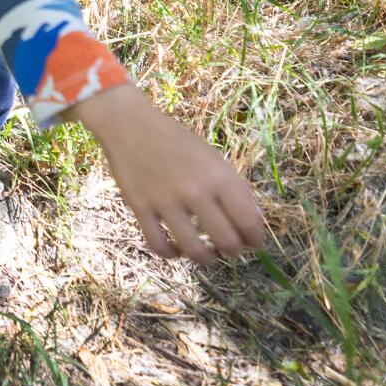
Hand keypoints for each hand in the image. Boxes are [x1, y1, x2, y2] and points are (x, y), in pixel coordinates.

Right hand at [73, 84, 266, 264]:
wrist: (130, 125)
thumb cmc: (177, 140)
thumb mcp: (213, 157)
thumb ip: (233, 188)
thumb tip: (253, 222)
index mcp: (219, 176)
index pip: (248, 221)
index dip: (255, 239)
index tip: (253, 243)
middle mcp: (195, 191)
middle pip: (226, 241)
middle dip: (234, 251)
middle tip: (231, 250)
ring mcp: (166, 201)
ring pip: (194, 250)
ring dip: (206, 259)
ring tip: (208, 256)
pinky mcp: (140, 208)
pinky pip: (159, 245)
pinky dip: (171, 254)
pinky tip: (176, 250)